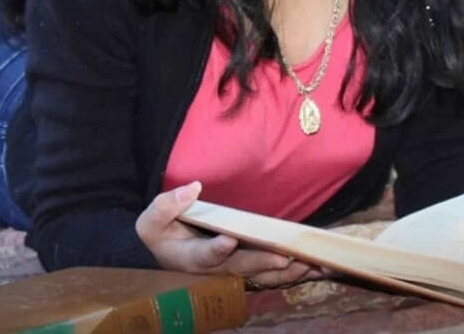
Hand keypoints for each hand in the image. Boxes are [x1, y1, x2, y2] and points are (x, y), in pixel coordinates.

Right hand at [136, 182, 323, 287]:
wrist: (168, 248)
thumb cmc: (161, 231)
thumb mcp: (152, 219)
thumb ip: (167, 205)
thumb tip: (193, 188)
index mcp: (189, 258)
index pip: (203, 256)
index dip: (215, 250)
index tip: (228, 240)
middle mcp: (214, 269)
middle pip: (240, 268)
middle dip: (261, 262)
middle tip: (283, 257)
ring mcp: (231, 269)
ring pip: (259, 275)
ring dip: (284, 271)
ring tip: (307, 264)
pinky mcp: (246, 266)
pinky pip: (269, 273)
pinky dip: (290, 271)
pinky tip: (311, 265)